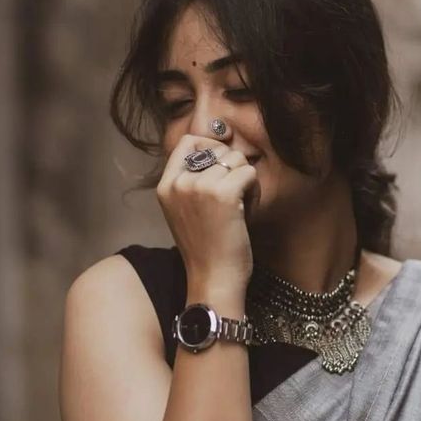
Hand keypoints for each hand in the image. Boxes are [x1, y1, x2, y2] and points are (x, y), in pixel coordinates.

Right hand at [156, 134, 259, 286]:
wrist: (213, 279)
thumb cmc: (206, 249)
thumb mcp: (184, 211)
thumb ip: (191, 182)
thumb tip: (218, 152)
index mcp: (165, 186)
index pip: (187, 141)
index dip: (211, 146)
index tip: (224, 166)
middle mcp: (179, 183)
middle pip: (218, 149)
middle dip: (233, 168)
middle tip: (235, 197)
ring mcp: (199, 187)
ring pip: (236, 159)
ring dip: (246, 180)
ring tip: (241, 206)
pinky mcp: (223, 194)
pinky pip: (249, 172)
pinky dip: (255, 191)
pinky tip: (248, 211)